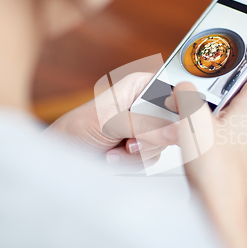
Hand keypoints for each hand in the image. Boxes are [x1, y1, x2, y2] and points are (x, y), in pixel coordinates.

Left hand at [45, 73, 177, 165]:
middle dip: (152, 136)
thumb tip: (176, 131)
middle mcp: (148, 105)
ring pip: (166, 142)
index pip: (176, 90)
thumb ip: (145, 126)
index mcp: (142, 85)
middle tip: (130, 140)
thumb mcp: (111, 121)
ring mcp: (148, 128)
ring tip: (116, 147)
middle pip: (175, 120)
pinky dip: (134, 161)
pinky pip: (155, 157)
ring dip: (138, 151)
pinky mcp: (144, 147)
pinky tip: (115, 155)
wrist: (63, 155)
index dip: (183, 105)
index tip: (178, 121)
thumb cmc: (78, 127)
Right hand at [172, 73, 246, 247]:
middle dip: (214, 92)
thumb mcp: (194, 122)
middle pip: (238, 96)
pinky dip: (209, 132)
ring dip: (209, 113)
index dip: (239, 66)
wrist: (220, 210)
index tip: (221, 61)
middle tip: (194, 89)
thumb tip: (183, 86)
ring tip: (188, 114)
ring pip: (229, 117)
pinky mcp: (238, 160)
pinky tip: (192, 139)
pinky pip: (225, 136)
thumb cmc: (216, 172)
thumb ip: (188, 97)